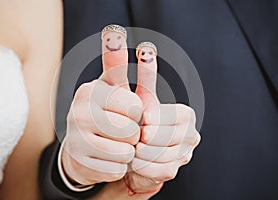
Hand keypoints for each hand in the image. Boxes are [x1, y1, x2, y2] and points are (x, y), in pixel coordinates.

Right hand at [62, 28, 142, 185]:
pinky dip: (118, 166)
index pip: (134, 106)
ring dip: (127, 151)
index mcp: (89, 92)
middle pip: (131, 131)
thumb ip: (114, 61)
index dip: (137, 113)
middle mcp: (78, 114)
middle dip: (133, 133)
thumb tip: (114, 32)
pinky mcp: (80, 164)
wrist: (79, 144)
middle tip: (122, 131)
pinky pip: (116, 169)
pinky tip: (107, 158)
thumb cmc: (102, 111)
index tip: (128, 112)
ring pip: (125, 152)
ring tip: (115, 144)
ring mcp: (76, 141)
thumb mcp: (109, 85)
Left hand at [124, 42, 200, 192]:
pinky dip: (141, 166)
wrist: (131, 148)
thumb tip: (135, 44)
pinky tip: (135, 160)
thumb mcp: (135, 95)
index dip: (155, 119)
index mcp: (185, 115)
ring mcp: (183, 154)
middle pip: (167, 137)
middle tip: (134, 135)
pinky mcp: (173, 170)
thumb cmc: (133, 118)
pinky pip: (157, 171)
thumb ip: (137, 72)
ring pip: (161, 155)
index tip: (142, 119)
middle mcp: (190, 134)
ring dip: (141, 151)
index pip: (174, 117)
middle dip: (145, 137)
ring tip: (132, 146)